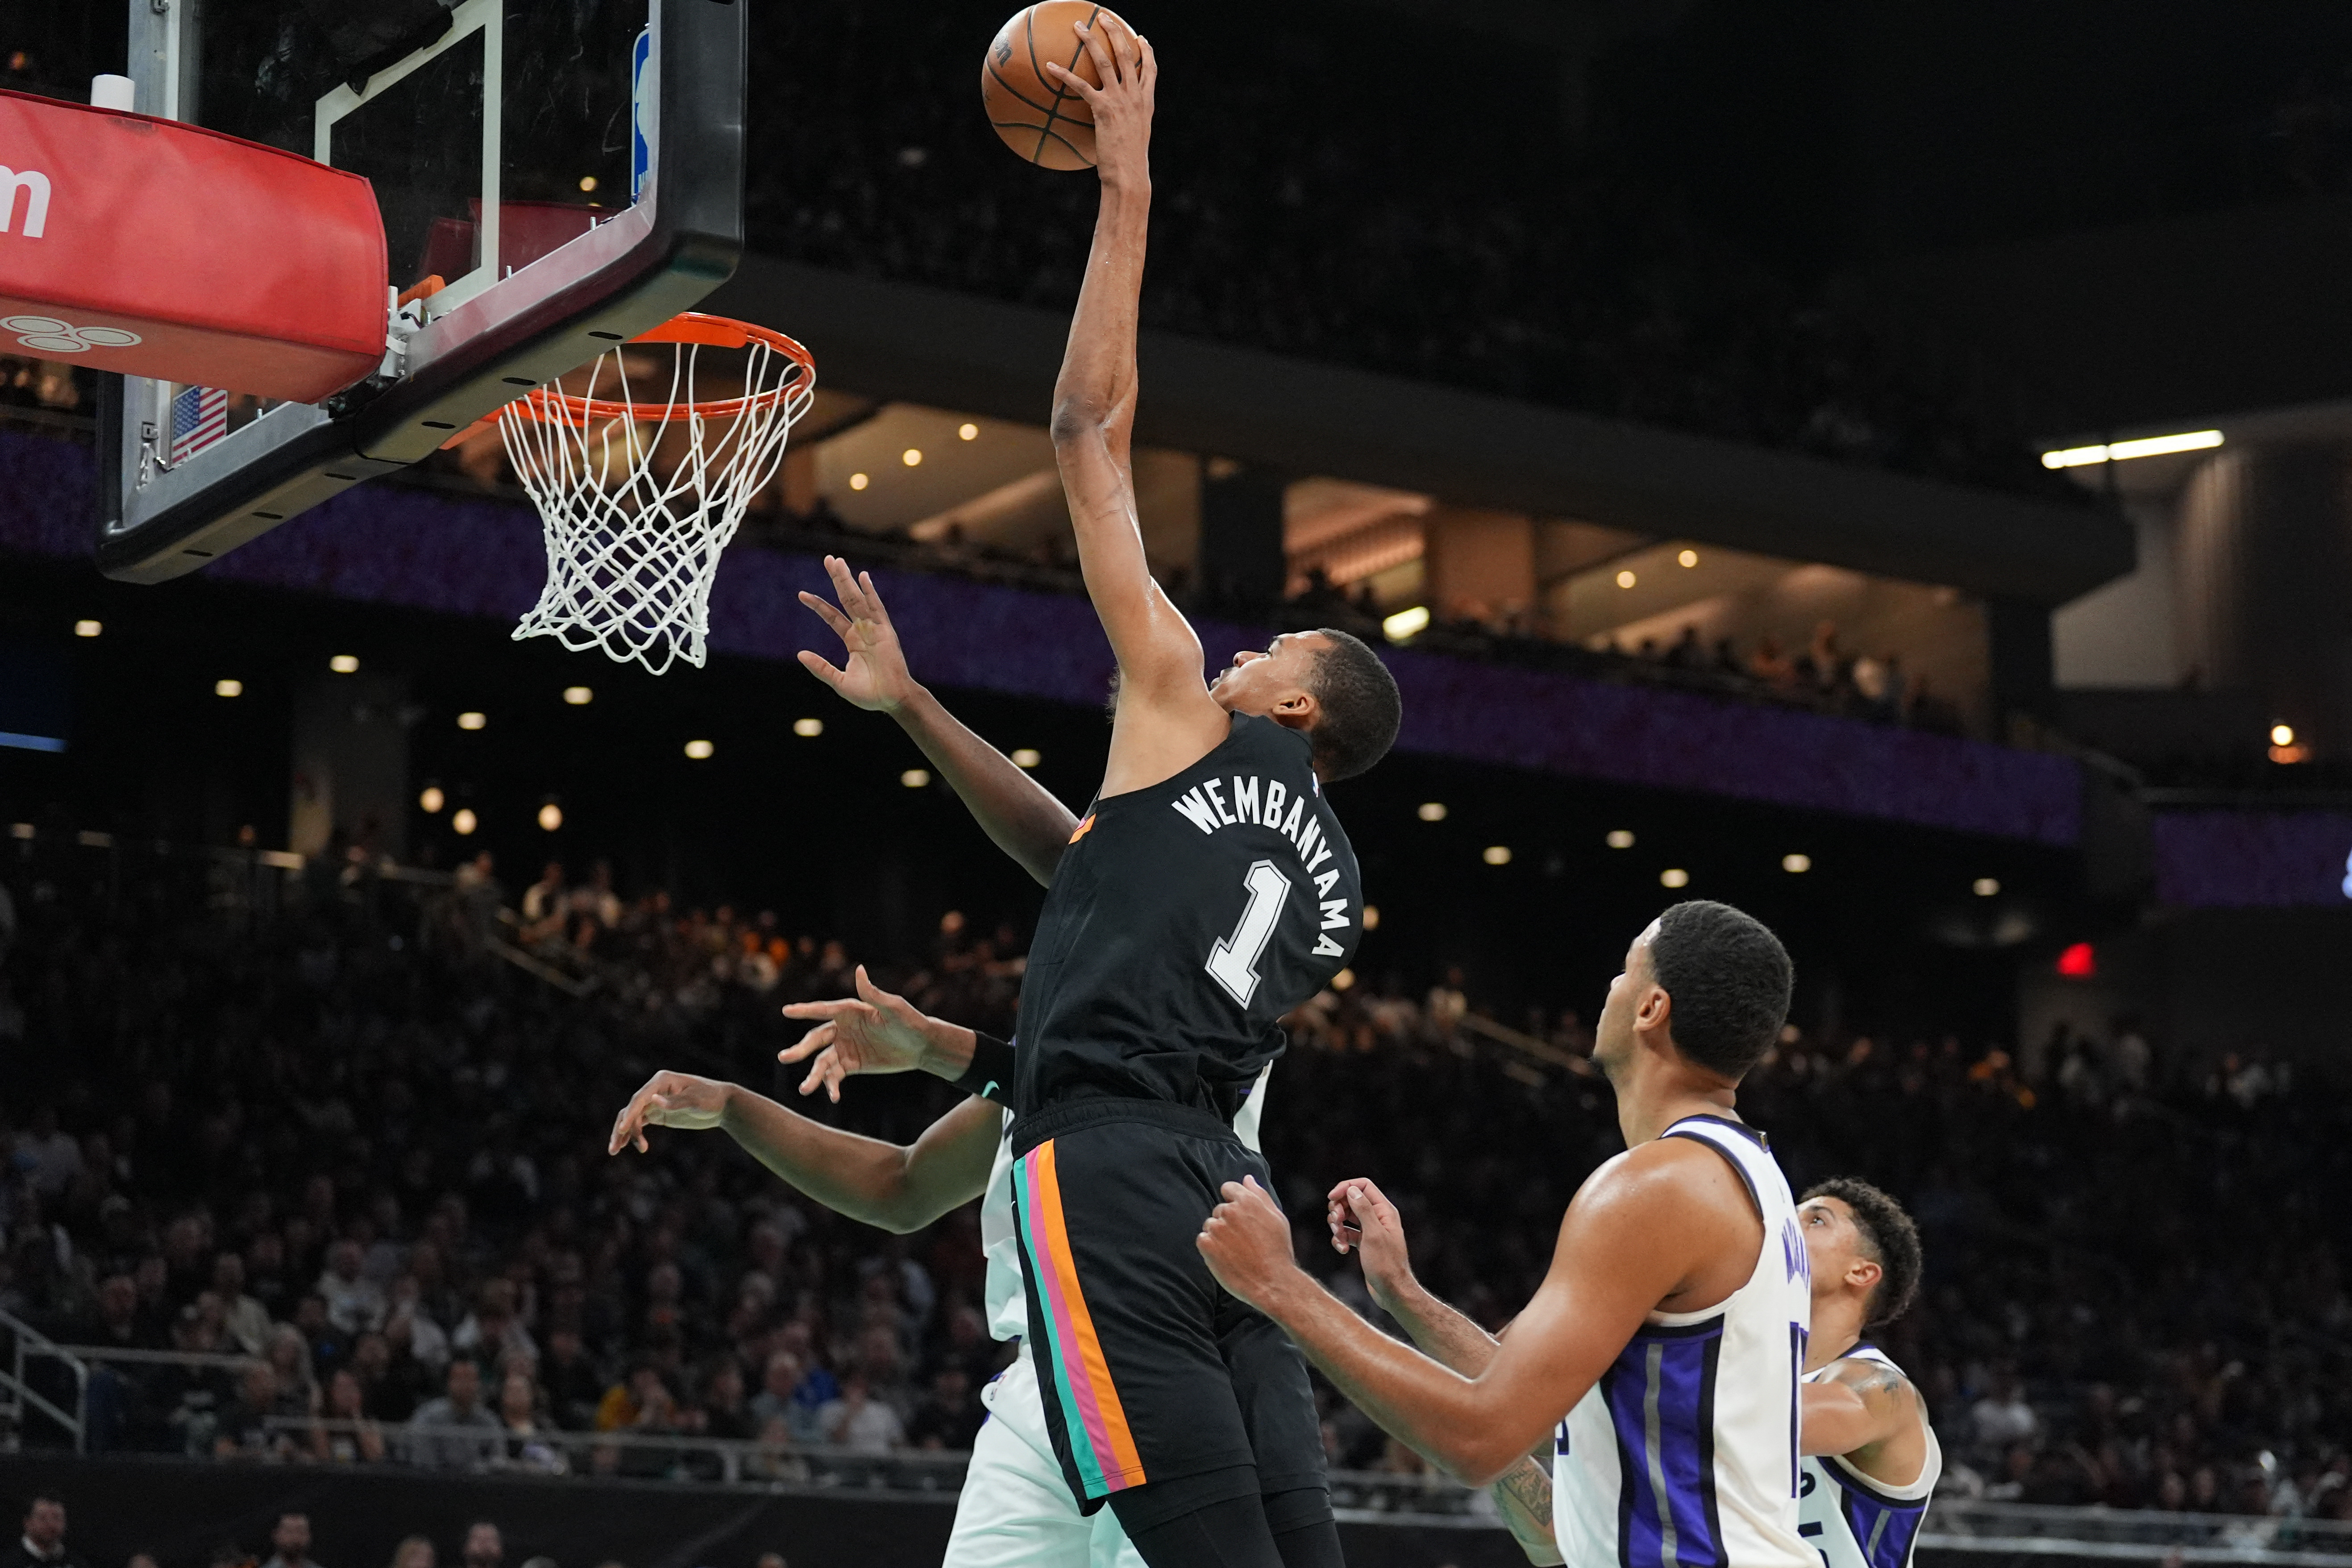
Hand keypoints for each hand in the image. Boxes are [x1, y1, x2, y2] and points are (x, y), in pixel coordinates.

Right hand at [609, 1071, 731, 1154]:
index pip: (640, 1098)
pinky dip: (634, 1134)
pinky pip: (640, 1123)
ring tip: (616, 1151)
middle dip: (621, 1128)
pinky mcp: (658, 1113)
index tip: (621, 1130)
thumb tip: (653, 1101)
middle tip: (615, 1148)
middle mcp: (654, 1090)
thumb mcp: (696, 1100)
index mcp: (661, 1081)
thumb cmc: (711, 1098)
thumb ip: (675, 1102)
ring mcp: (654, 1102)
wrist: (722, 1104)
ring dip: (624, 1133)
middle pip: (631, 1109)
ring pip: (632, 1117)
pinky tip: (633, 1146)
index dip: (629, 1115)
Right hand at [777, 966, 945, 1101]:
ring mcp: (845, 1048)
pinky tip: (833, 1097)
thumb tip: (859, 970)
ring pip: (822, 1062)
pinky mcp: (851, 1065)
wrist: (921, 1046)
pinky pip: (835, 1076)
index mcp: (849, 1011)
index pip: (823, 1010)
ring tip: (804, 1089)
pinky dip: (831, 1086)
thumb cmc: (909, 1021)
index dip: (805, 1010)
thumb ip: (873, 993)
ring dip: (813, 1075)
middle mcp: (842, 1028)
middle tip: (784, 1058)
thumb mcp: (893, 1008)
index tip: (786, 1011)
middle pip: (815, 1039)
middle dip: (800, 1049)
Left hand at [798, 556, 916, 712]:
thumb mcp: (839, 681)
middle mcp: (863, 630)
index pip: (832, 616)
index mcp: (853, 640)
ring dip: (848, 580)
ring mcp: (875, 629)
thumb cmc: (870, 694)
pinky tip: (863, 577)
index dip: (818, 604)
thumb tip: (800, 654)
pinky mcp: (886, 632)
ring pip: (858, 599)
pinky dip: (870, 593)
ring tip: (837, 561)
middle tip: (828, 559)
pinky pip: (877, 608)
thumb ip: (821, 668)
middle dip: (837, 579)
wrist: (893, 700)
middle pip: (846, 599)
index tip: (801, 594)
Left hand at [1044, 20, 1154, 188]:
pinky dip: (1065, 74)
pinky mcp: (1104, 109)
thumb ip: (1126, 126)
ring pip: (1106, 61)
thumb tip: (1112, 128)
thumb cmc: (1128, 166)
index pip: (1150, 71)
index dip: (1147, 52)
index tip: (1142, 39)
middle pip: (1127, 55)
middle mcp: (1135, 97)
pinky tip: (1050, 66)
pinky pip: (1081, 85)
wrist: (1129, 175)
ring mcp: (1120, 101)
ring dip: (1090, 41)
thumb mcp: (1133, 141)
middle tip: (1104, 17)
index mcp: (1145, 103)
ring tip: (1077, 26)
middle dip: (1115, 32)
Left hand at [1196, 1175, 1306, 1311]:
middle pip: (1219, 1209)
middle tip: (1243, 1240)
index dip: (1233, 1202)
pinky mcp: (1207, 1245)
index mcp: (1248, 1201)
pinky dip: (1210, 1248)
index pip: (1228, 1188)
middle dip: (1228, 1222)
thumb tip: (1247, 1179)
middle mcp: (1230, 1211)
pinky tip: (1226, 1258)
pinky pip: (1202, 1239)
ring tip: (1236, 1251)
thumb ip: (1260, 1195)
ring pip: (1210, 1225)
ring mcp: (1217, 1228)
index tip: (1240, 1218)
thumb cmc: (1278, 1250)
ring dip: (1218, 1235)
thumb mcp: (1277, 1218)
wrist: (1272, 1282)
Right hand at [1327, 1176, 1417, 1312]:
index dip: (1345, 1188)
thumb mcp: (1373, 1234)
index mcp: (1384, 1211)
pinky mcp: (1364, 1243)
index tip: (1331, 1198)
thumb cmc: (1386, 1264)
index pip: (1363, 1186)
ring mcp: (1370, 1230)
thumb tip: (1352, 1190)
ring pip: (1346, 1217)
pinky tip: (1342, 1250)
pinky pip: (1346, 1233)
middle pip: (1351, 1200)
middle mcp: (1378, 1217)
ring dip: (1337, 1226)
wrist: (1391, 1291)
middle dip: (1338, 1210)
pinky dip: (1340, 1239)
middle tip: (1336, 1223)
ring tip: (1339, 1240)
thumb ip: (1363, 1209)